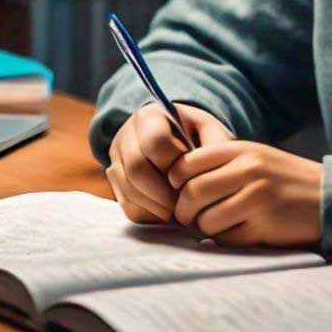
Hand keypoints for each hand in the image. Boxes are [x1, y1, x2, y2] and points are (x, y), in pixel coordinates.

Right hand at [106, 102, 234, 223]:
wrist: (177, 140)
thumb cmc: (197, 135)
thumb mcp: (210, 130)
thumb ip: (216, 143)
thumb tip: (213, 166)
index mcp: (150, 116)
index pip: (156, 143)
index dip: (176, 164)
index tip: (192, 174)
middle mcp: (126, 134)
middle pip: (136, 170)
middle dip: (163, 193)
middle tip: (185, 204)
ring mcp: (116, 159)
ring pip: (128, 190)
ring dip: (157, 207)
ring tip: (179, 210)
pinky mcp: (115, 181)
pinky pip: (126, 206)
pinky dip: (149, 215)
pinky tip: (167, 212)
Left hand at [168, 141, 322, 247]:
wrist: (329, 196)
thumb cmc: (284, 179)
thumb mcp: (255, 158)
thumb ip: (220, 163)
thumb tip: (174, 182)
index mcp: (241, 150)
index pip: (187, 163)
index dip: (175, 181)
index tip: (178, 192)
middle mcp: (248, 169)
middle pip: (192, 193)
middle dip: (183, 211)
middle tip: (188, 218)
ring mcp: (258, 197)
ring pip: (206, 220)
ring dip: (205, 229)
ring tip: (216, 226)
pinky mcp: (266, 224)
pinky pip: (228, 239)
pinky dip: (226, 240)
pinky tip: (239, 233)